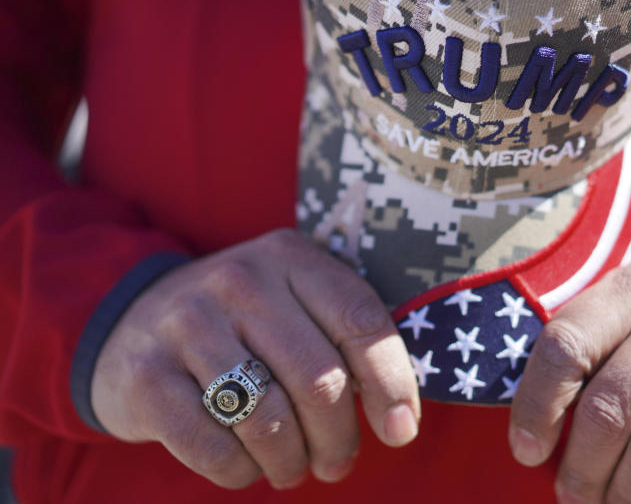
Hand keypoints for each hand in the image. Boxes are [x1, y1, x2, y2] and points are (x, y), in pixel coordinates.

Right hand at [91, 229, 419, 488]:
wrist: (130, 324)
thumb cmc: (241, 326)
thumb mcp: (292, 304)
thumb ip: (344, 340)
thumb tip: (400, 420)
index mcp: (289, 257)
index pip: (360, 320)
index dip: (392, 382)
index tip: (401, 430)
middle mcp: (239, 281)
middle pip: (319, 379)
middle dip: (339, 438)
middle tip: (337, 462)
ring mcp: (187, 324)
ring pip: (269, 421)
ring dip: (291, 461)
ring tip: (292, 468)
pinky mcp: (145, 376)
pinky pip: (215, 449)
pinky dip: (242, 472)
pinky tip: (246, 465)